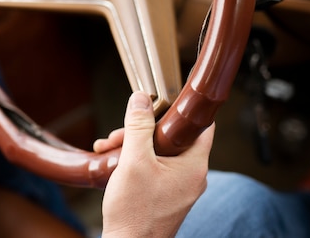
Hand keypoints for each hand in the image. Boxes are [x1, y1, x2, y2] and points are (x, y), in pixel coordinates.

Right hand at [97, 92, 214, 237]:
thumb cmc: (135, 213)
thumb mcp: (134, 161)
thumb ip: (138, 126)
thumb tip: (141, 98)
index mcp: (194, 165)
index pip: (201, 124)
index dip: (184, 107)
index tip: (165, 97)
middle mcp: (192, 175)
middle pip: (173, 136)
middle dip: (142, 129)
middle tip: (119, 134)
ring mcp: (179, 187)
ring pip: (160, 152)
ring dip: (134, 145)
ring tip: (108, 148)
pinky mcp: (166, 195)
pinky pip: (155, 167)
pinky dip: (136, 161)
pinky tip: (112, 161)